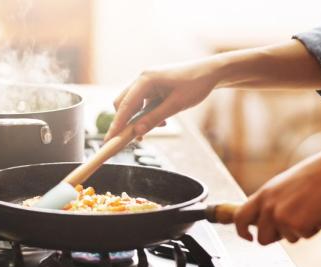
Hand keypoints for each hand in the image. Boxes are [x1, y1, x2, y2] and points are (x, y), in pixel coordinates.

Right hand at [104, 59, 219, 140]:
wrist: (210, 72)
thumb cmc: (196, 85)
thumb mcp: (176, 105)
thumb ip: (154, 118)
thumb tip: (137, 132)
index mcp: (146, 80)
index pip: (125, 106)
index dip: (117, 125)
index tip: (110, 140)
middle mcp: (142, 78)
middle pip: (123, 104)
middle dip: (126, 122)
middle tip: (134, 139)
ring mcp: (147, 82)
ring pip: (132, 104)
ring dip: (139, 119)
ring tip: (159, 127)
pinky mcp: (153, 86)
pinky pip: (142, 103)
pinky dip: (147, 114)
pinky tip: (162, 120)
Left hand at [234, 146, 320, 244]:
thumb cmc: (311, 178)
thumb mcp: (282, 186)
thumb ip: (270, 203)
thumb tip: (263, 223)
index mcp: (262, 195)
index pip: (240, 217)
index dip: (241, 231)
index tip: (248, 237)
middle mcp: (267, 208)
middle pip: (262, 239)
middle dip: (276, 238)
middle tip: (293, 226)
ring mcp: (280, 218)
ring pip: (288, 239)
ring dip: (301, 230)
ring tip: (311, 210)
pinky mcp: (296, 226)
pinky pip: (305, 237)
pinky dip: (314, 228)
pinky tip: (320, 212)